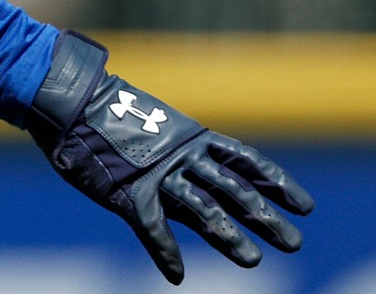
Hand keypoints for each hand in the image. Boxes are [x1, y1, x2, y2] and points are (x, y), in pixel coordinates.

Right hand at [28, 33, 312, 284]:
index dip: (278, 184)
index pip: (247, 162)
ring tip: (253, 261)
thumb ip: (183, 162)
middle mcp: (182, 156)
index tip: (306, 206)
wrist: (69, 101)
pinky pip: (151, 227)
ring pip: (202, 209)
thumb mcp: (157, 132)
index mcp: (192, 138)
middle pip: (234, 190)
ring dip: (228, 237)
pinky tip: (176, 274)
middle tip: (294, 243)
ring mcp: (156, 174)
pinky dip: (165, 251)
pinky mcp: (127, 191)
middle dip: (265, 217)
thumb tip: (210, 185)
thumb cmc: (110, 117)